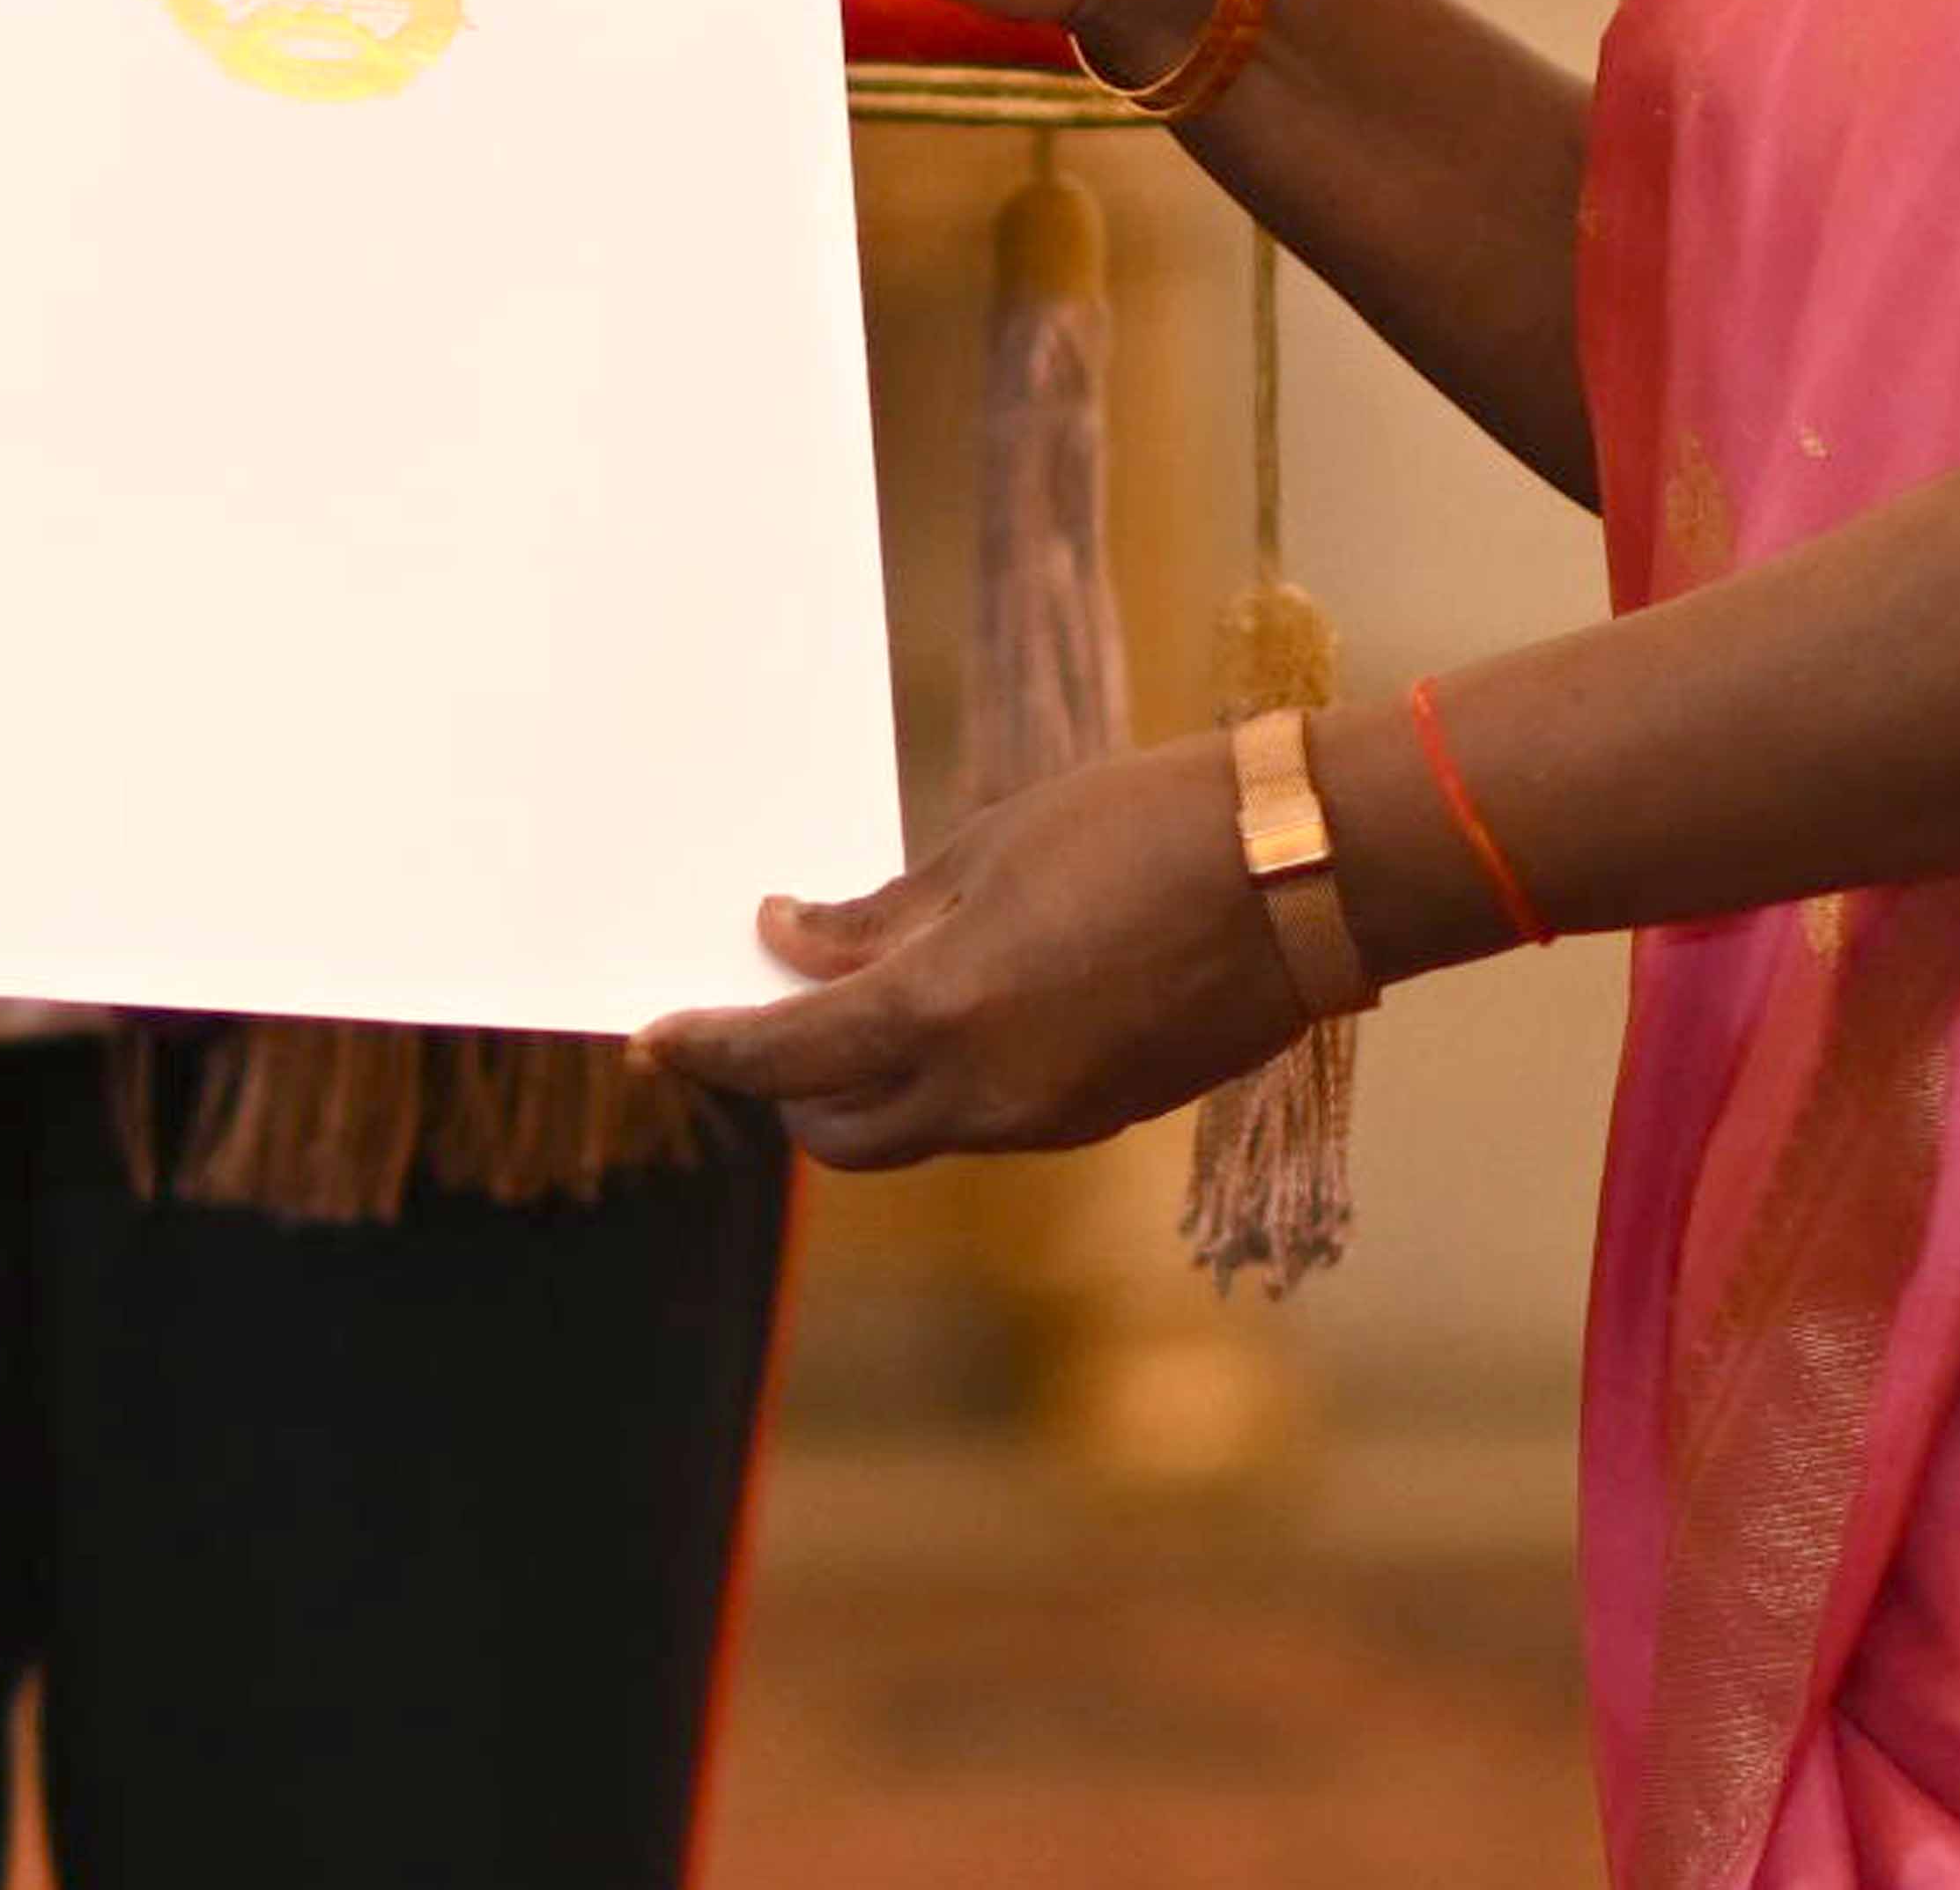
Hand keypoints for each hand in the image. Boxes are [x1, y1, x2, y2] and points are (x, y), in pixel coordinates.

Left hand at [636, 728, 1309, 1168]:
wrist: (1303, 874)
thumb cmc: (1143, 825)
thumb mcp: (990, 848)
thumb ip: (881, 917)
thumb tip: (791, 941)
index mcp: (945, 1014)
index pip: (783, 1059)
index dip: (708, 1048)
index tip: (656, 1032)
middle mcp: (987, 1093)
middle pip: (834, 1131)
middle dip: (781, 1085)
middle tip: (765, 1008)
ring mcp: (1047, 1120)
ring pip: (911, 1133)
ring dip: (863, 1084)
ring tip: (858, 992)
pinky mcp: (1098, 1121)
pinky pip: (983, 1120)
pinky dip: (941, 1079)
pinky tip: (957, 1003)